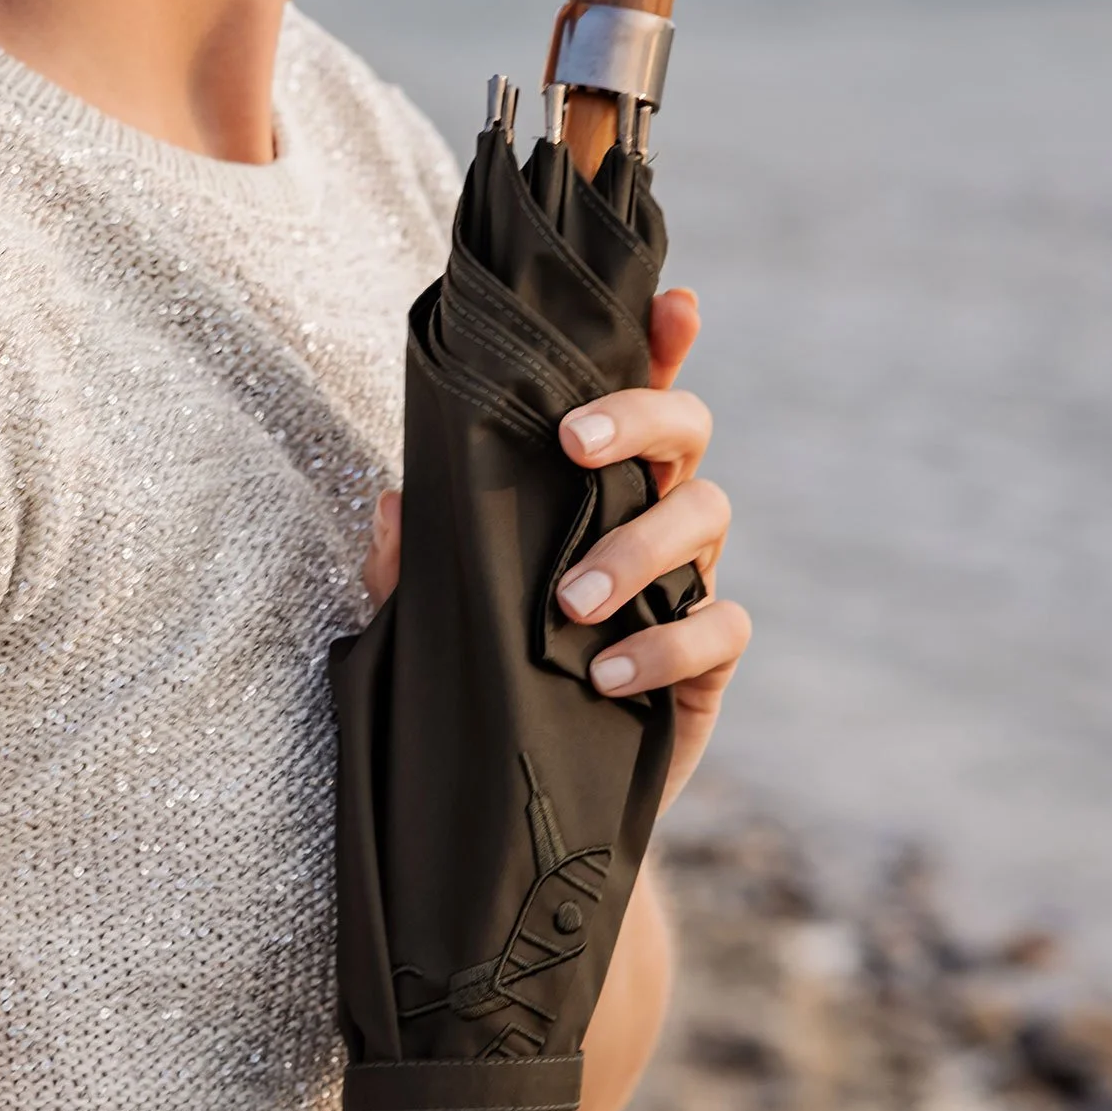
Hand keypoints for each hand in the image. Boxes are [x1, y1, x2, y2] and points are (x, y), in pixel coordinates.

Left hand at [362, 286, 748, 816]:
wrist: (537, 808)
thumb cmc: (486, 686)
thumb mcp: (430, 629)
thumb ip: (411, 571)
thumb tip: (391, 503)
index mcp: (594, 489)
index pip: (636, 395)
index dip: (662, 341)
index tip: (670, 302)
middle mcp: (653, 518)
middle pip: (686, 432)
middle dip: (641, 420)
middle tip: (575, 447)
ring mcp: (690, 585)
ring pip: (707, 517)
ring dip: (637, 549)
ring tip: (569, 605)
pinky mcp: (710, 662)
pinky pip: (720, 627)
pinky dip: (665, 644)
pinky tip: (606, 675)